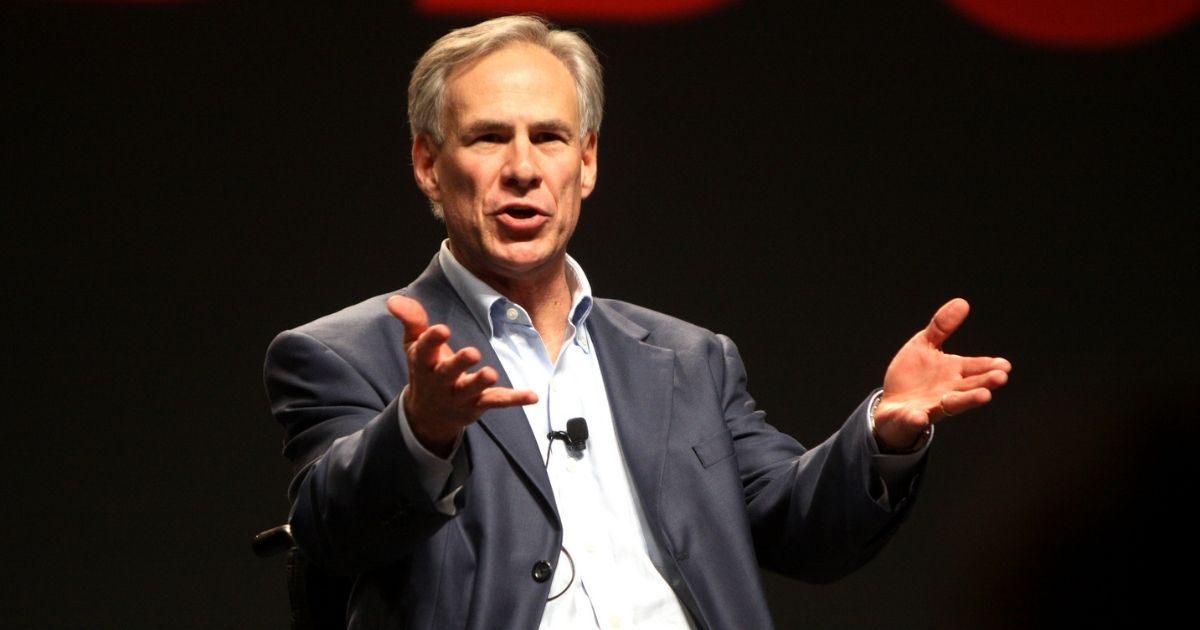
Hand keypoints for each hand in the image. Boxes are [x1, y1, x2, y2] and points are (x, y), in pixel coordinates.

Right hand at [387, 295, 537, 456]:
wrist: (428, 414)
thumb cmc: (426, 369)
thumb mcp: (415, 344)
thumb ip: (412, 320)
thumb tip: (395, 300)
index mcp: (424, 363)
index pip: (424, 350)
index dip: (432, 340)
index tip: (441, 329)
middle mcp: (441, 381)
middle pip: (449, 373)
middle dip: (459, 364)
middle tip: (472, 353)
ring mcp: (460, 395)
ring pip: (472, 389)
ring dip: (481, 382)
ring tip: (491, 374)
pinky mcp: (479, 404)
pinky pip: (497, 402)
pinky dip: (515, 400)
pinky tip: (532, 396)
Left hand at [873, 298, 1011, 449]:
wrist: (892, 405)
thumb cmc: (914, 375)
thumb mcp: (924, 345)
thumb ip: (941, 327)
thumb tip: (962, 302)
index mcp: (953, 372)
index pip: (976, 368)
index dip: (989, 366)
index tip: (1004, 365)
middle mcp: (949, 391)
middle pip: (970, 387)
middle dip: (985, 382)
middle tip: (1000, 378)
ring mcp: (931, 406)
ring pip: (952, 405)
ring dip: (967, 400)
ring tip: (984, 396)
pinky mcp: (911, 417)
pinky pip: (915, 419)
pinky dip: (917, 418)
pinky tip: (919, 416)